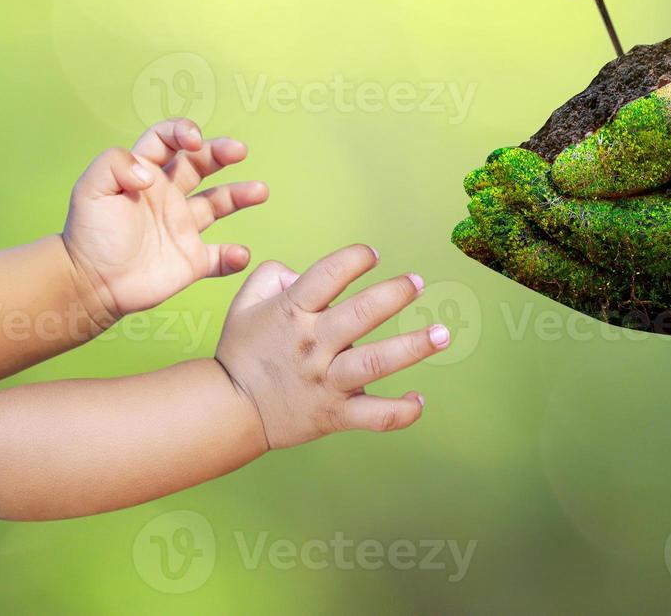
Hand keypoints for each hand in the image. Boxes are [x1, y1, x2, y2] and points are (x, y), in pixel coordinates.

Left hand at [62, 118, 268, 322]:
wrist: (89, 284)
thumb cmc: (88, 235)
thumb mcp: (89, 190)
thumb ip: (114, 166)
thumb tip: (149, 174)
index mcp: (144, 173)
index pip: (167, 139)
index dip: (182, 131)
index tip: (194, 140)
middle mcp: (168, 195)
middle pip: (201, 163)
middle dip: (221, 152)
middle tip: (238, 151)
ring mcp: (182, 227)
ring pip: (219, 203)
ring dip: (240, 194)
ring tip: (260, 191)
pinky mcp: (192, 259)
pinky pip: (220, 257)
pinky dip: (233, 257)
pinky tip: (239, 254)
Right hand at [215, 245, 448, 450]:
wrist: (228, 410)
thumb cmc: (242, 352)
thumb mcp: (245, 303)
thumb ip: (272, 274)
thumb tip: (302, 271)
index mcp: (292, 313)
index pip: (329, 274)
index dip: (355, 259)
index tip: (372, 255)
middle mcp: (313, 345)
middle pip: (361, 314)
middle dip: (395, 294)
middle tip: (417, 283)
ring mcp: (326, 381)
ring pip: (376, 362)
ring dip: (413, 347)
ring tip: (442, 333)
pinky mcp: (335, 414)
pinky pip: (374, 416)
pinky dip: (400, 411)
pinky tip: (419, 400)